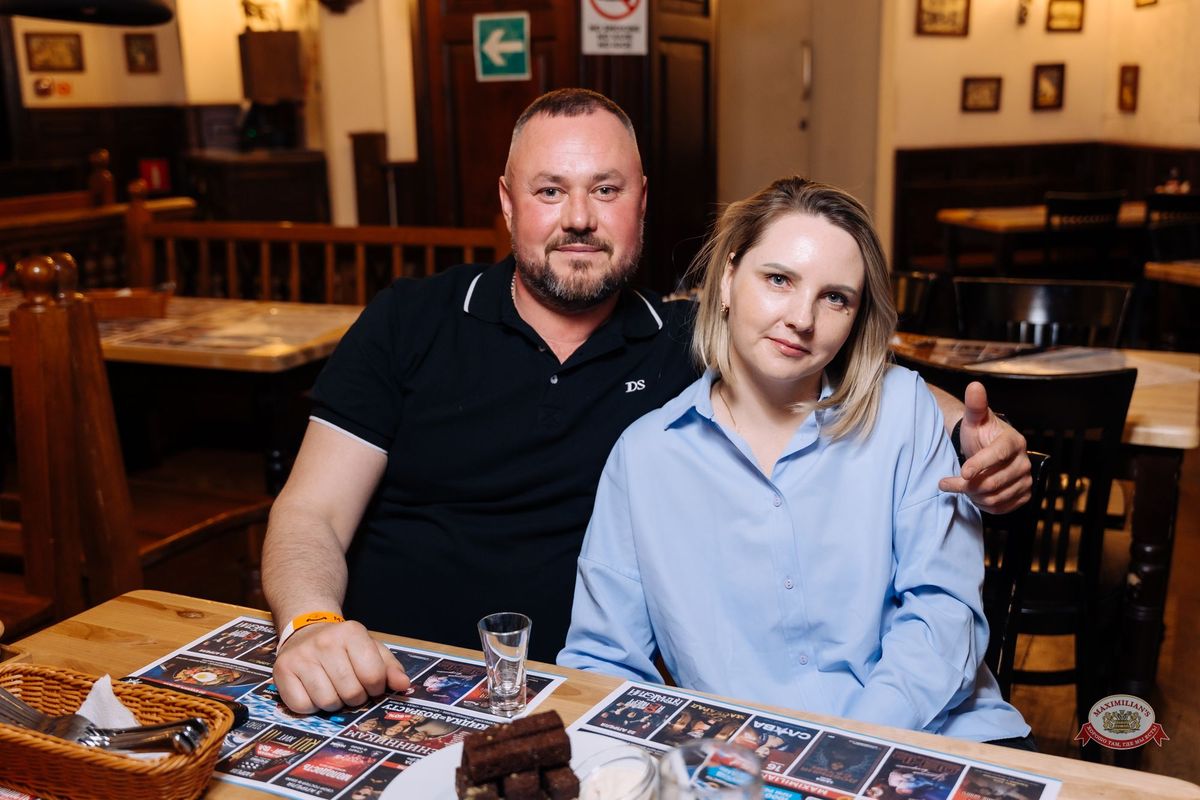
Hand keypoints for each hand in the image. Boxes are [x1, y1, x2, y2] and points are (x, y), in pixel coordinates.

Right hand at [273, 620, 409, 713]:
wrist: (306, 629)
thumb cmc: (343, 645)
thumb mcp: (370, 648)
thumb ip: (390, 667)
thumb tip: (403, 686)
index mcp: (352, 632)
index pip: (373, 676)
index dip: (376, 688)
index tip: (371, 684)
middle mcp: (325, 642)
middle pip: (351, 693)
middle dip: (355, 697)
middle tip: (350, 687)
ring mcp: (301, 656)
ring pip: (327, 702)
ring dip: (334, 703)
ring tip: (332, 688)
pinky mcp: (282, 671)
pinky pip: (302, 706)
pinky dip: (311, 706)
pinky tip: (314, 690)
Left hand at [938, 381, 1031, 514]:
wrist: (986, 450)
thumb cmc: (979, 433)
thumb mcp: (974, 419)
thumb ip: (975, 405)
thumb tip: (974, 385)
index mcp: (1013, 441)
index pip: (997, 455)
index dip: (979, 464)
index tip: (962, 472)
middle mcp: (1023, 462)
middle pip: (992, 481)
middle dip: (966, 485)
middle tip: (948, 482)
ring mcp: (1025, 480)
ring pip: (994, 497)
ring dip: (972, 496)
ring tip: (960, 487)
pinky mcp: (1023, 495)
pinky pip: (1001, 508)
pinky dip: (983, 505)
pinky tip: (973, 495)